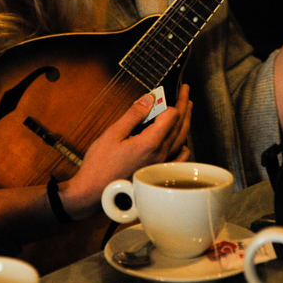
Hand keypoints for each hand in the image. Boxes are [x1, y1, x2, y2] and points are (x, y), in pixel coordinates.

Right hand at [63, 85, 192, 217]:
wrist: (94, 192)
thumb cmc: (100, 164)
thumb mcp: (113, 133)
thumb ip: (133, 115)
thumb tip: (148, 98)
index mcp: (151, 142)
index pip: (172, 115)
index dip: (169, 101)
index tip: (162, 92)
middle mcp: (161, 154)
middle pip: (180, 125)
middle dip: (184, 105)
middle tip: (186, 91)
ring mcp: (161, 165)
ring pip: (182, 140)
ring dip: (185, 122)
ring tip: (187, 109)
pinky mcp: (157, 173)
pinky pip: (179, 158)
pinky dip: (183, 145)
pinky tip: (181, 141)